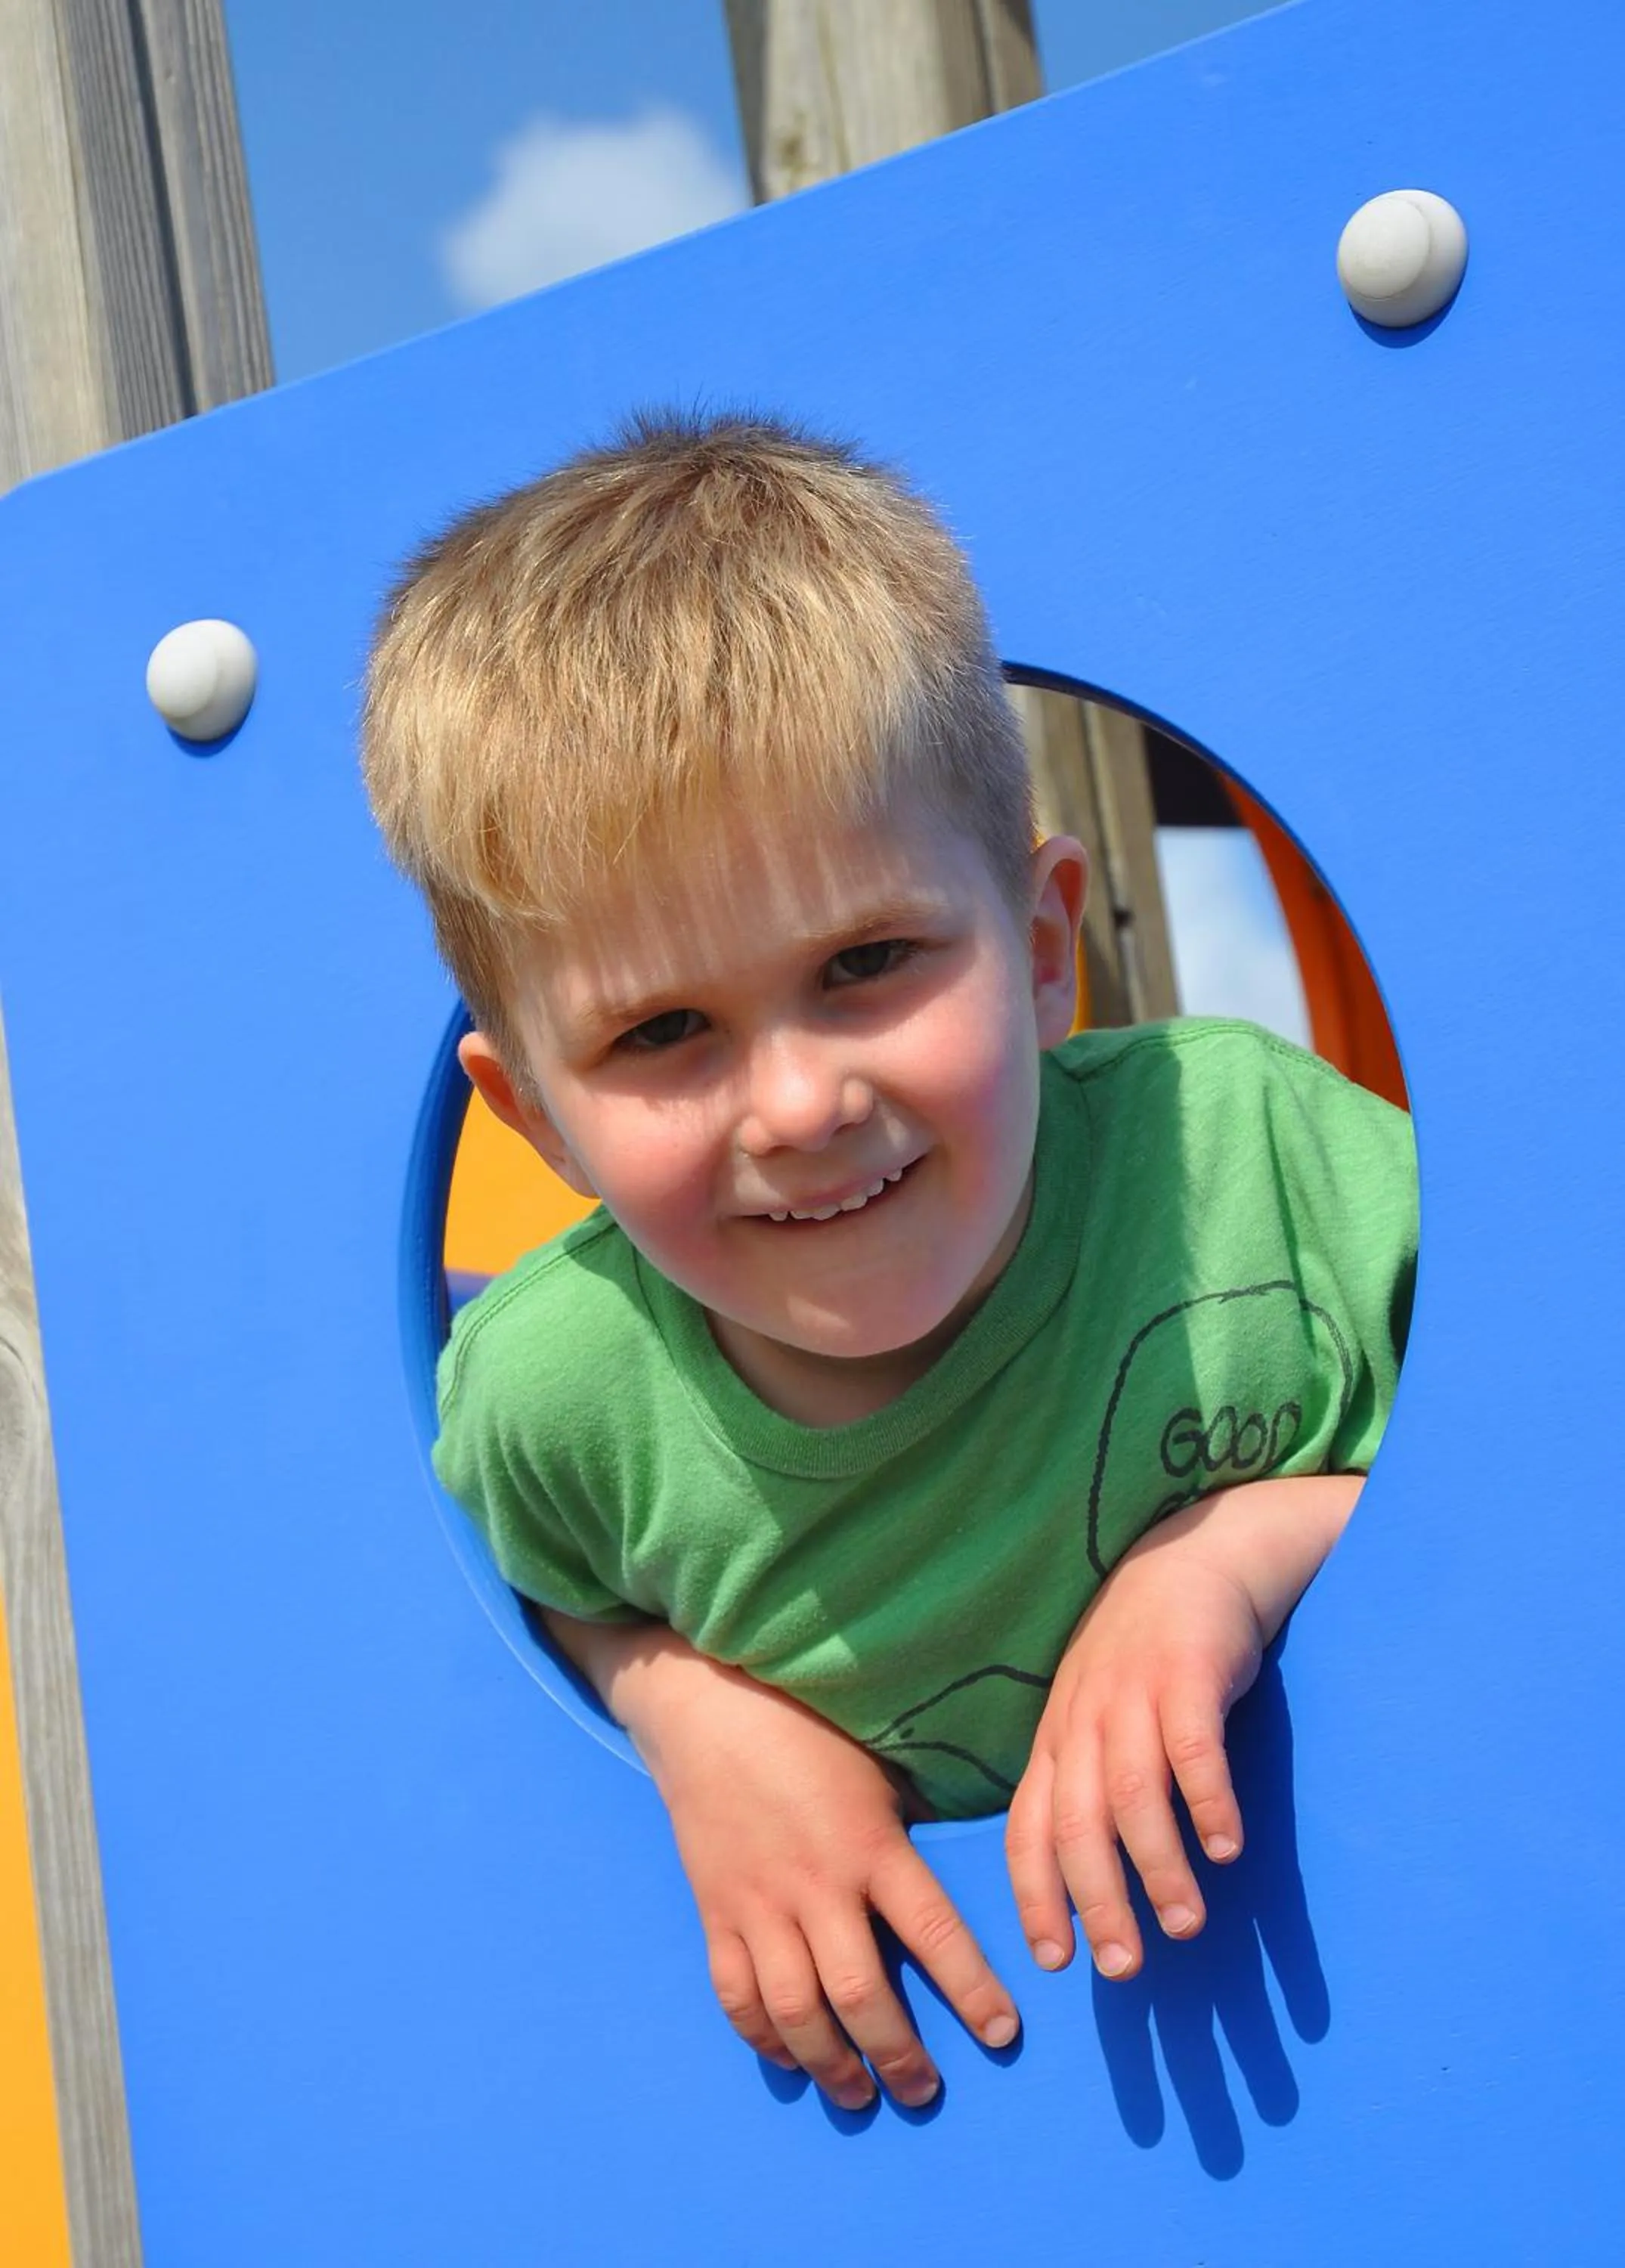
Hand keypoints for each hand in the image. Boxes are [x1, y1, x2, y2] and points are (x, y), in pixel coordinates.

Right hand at [547, 1615, 1018, 2109]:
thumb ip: (915, 1829)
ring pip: (796, 2011)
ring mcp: (758, 1903)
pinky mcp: (714, 1911)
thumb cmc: (808, 1732)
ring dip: (831, 2065)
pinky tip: (791, 2060)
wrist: (708, 1708)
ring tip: (860, 2095)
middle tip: (923, 2092)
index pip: (933, 1931)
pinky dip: (764, 2039)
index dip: (972, 1990)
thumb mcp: (880, 1770)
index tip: (1002, 2034)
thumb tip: (967, 1873)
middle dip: (897, 2056)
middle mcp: (815, 1884)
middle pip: (859, 1995)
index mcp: (869, 1845)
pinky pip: (736, 1994)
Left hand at [1005, 1473, 1360, 1980]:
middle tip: (1125, 1967)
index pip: (1027, 1829)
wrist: (1195, 1559)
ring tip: (1187, 1924)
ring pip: (1132, 1794)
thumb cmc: (1145, 1655)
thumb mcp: (1097, 1716)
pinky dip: (1206, 1802)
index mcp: (1057, 1740)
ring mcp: (1133, 1694)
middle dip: (1097, 1901)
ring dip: (1157, 1865)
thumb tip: (1086, 1881)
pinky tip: (1226, 1848)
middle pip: (1076, 1824)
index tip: (1054, 1962)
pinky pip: (1193, 1748)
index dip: (1036, 1896)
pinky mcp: (1187, 1672)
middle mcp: (1084, 1721)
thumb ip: (1088, 1785)